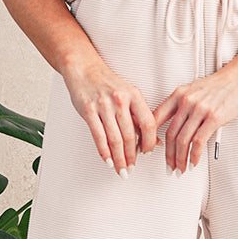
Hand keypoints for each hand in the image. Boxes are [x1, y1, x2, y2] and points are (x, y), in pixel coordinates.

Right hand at [61, 57, 159, 174]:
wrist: (84, 69)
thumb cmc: (107, 84)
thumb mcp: (129, 95)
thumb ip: (139, 116)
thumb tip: (154, 140)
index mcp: (135, 95)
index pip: (148, 124)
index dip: (149, 142)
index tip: (147, 153)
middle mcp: (120, 100)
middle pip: (130, 135)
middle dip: (132, 157)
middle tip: (132, 168)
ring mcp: (103, 106)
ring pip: (115, 139)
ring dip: (119, 159)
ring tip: (121, 169)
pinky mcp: (88, 111)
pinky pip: (99, 137)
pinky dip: (104, 152)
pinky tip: (108, 161)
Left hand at [152, 59, 237, 172]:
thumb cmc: (222, 84)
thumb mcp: (195, 90)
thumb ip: (183, 105)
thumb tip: (177, 127)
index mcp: (178, 94)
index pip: (155, 119)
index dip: (150, 138)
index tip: (149, 151)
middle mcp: (186, 101)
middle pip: (170, 134)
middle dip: (168, 156)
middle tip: (169, 167)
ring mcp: (199, 109)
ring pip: (182, 141)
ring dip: (180, 159)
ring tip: (181, 169)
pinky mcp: (214, 117)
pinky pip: (198, 141)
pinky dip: (194, 156)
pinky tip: (194, 163)